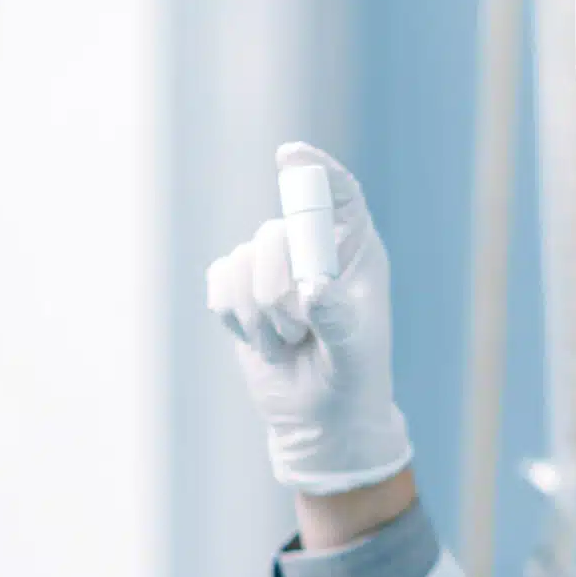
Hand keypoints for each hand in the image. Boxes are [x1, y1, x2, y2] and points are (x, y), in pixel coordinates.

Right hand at [206, 141, 412, 495]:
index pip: (337, 195)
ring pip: (243, 262)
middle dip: (279, 289)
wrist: (322, 418)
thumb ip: (337, 318)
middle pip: (276, 233)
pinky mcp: (240, 290)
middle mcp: (313, 249)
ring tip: (290, 343)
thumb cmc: (354, 378)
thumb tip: (312, 289)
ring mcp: (273, 267)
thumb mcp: (355, 351)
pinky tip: (264, 342)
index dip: (313, 171)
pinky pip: (219, 283)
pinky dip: (236, 319)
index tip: (288, 157)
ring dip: (261, 316)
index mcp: (355, 248)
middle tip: (300, 329)